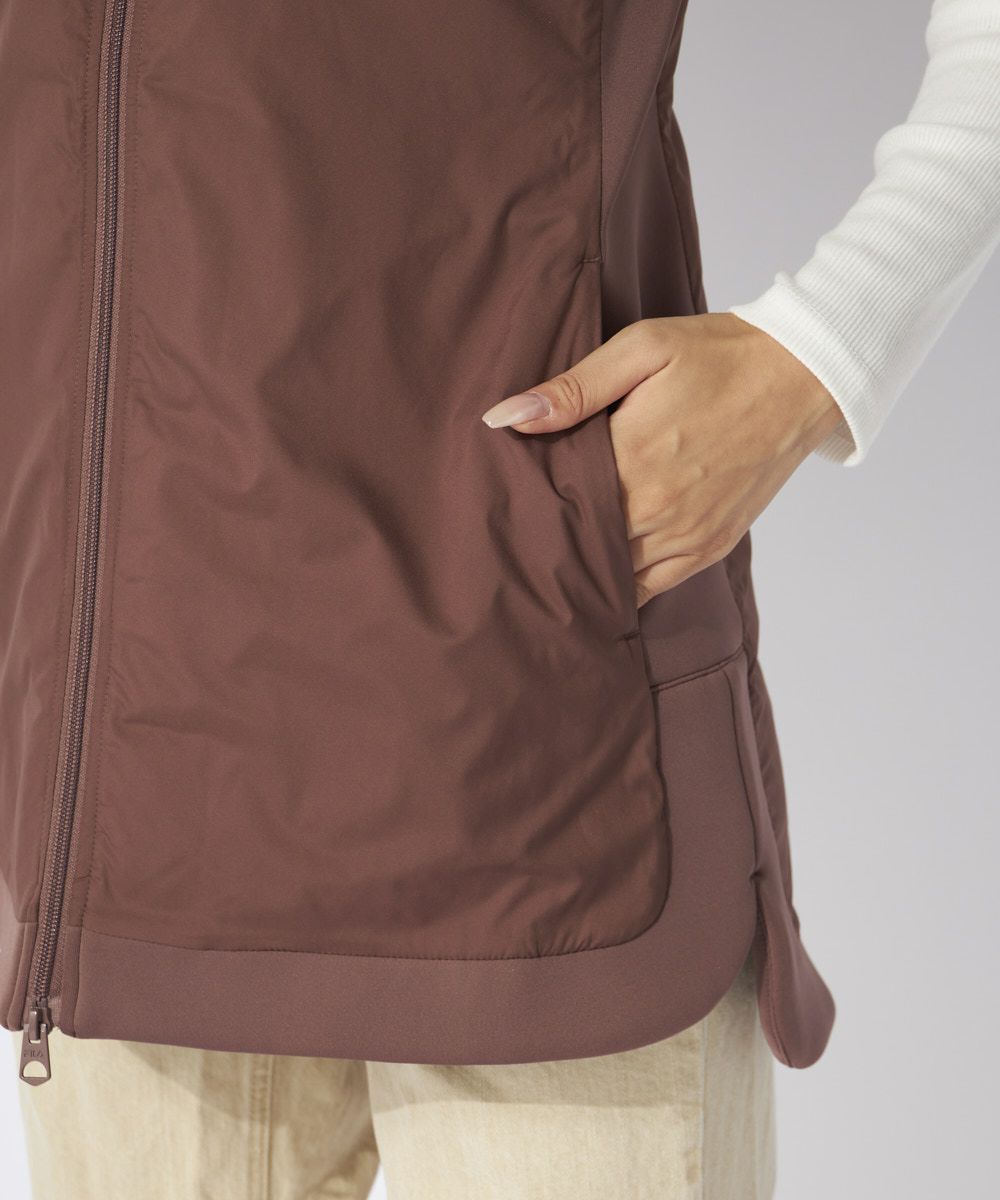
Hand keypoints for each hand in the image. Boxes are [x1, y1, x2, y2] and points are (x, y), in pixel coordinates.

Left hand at [481, 312, 845, 605]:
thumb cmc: (720, 355)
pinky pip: (651, 587)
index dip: (527, 508)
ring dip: (584, 566)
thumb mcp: (641, 350)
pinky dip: (623, 583)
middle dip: (550, 540)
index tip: (503, 506)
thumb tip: (505, 418)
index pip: (558, 505)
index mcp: (634, 459)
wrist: (803, 375)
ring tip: (551, 555)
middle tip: (516, 536)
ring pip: (614, 574)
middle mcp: (659, 509)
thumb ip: (572, 389)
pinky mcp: (710, 547)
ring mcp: (688, 536)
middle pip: (581, 546)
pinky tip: (599, 572)